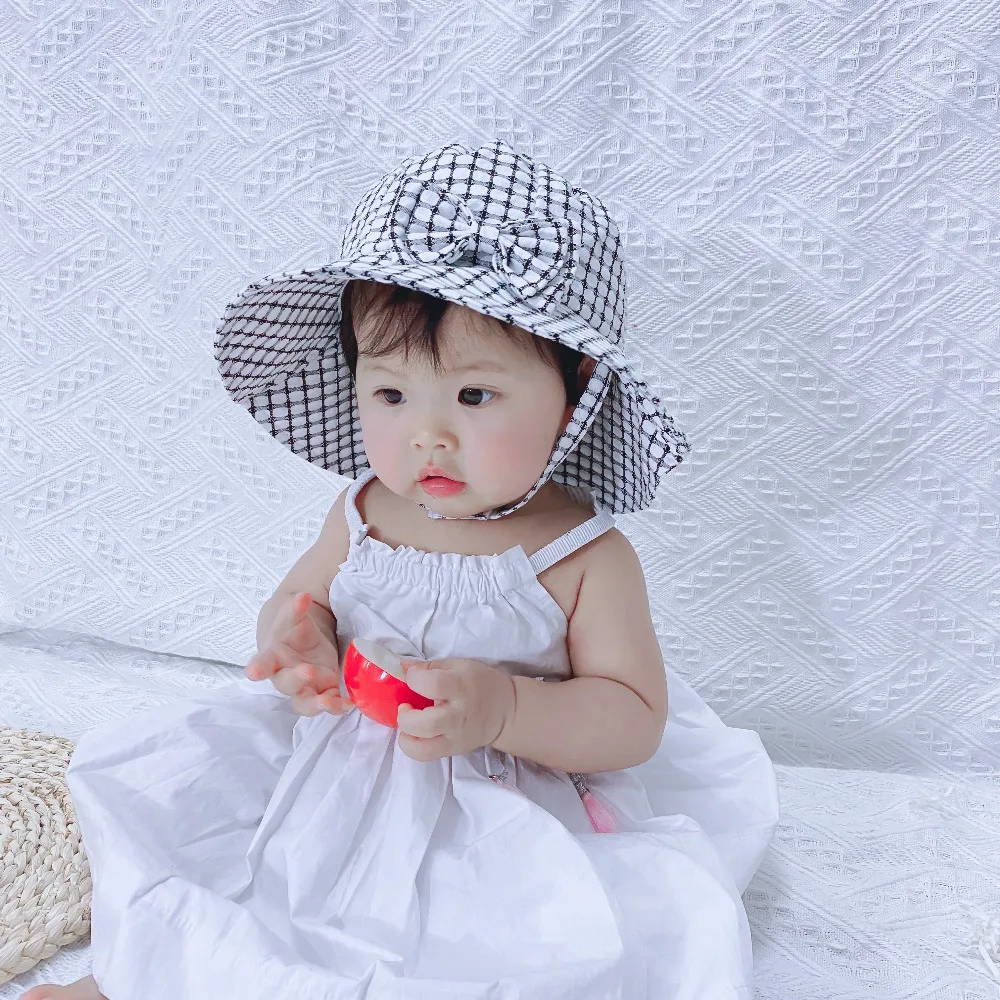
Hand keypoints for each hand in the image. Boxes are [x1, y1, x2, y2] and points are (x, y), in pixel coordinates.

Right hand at [244, 591, 352, 716]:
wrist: (301, 642)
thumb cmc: (292, 631)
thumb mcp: (293, 617)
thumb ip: (296, 608)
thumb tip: (302, 596)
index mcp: (273, 656)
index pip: (262, 662)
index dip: (258, 668)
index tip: (254, 672)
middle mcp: (285, 676)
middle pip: (286, 683)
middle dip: (296, 679)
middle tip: (308, 671)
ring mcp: (304, 688)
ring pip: (305, 702)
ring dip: (316, 704)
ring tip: (328, 701)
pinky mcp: (322, 693)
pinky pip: (327, 704)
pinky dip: (337, 706)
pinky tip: (348, 703)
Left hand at [395, 657, 515, 761]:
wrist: (504, 711)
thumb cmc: (479, 683)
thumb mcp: (458, 665)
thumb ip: (429, 666)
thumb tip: (403, 668)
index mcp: (461, 687)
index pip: (433, 685)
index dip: (415, 679)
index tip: (412, 676)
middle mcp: (458, 716)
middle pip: (425, 724)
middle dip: (406, 716)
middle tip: (405, 706)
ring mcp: (455, 738)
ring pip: (423, 749)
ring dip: (406, 736)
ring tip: (407, 724)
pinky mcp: (452, 751)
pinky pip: (426, 756)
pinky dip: (412, 746)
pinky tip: (414, 733)